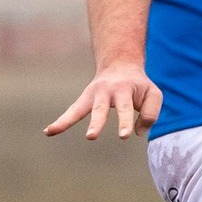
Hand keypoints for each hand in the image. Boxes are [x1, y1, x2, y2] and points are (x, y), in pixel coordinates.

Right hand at [45, 63, 163, 140]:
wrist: (120, 65)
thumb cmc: (139, 84)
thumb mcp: (153, 94)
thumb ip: (150, 113)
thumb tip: (138, 132)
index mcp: (124, 89)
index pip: (125, 108)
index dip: (125, 121)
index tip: (125, 135)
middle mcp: (105, 92)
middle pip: (100, 109)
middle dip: (96, 122)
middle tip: (91, 136)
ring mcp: (92, 95)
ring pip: (78, 108)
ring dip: (66, 120)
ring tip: (53, 130)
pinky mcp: (84, 100)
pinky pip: (71, 112)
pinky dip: (60, 121)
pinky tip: (48, 132)